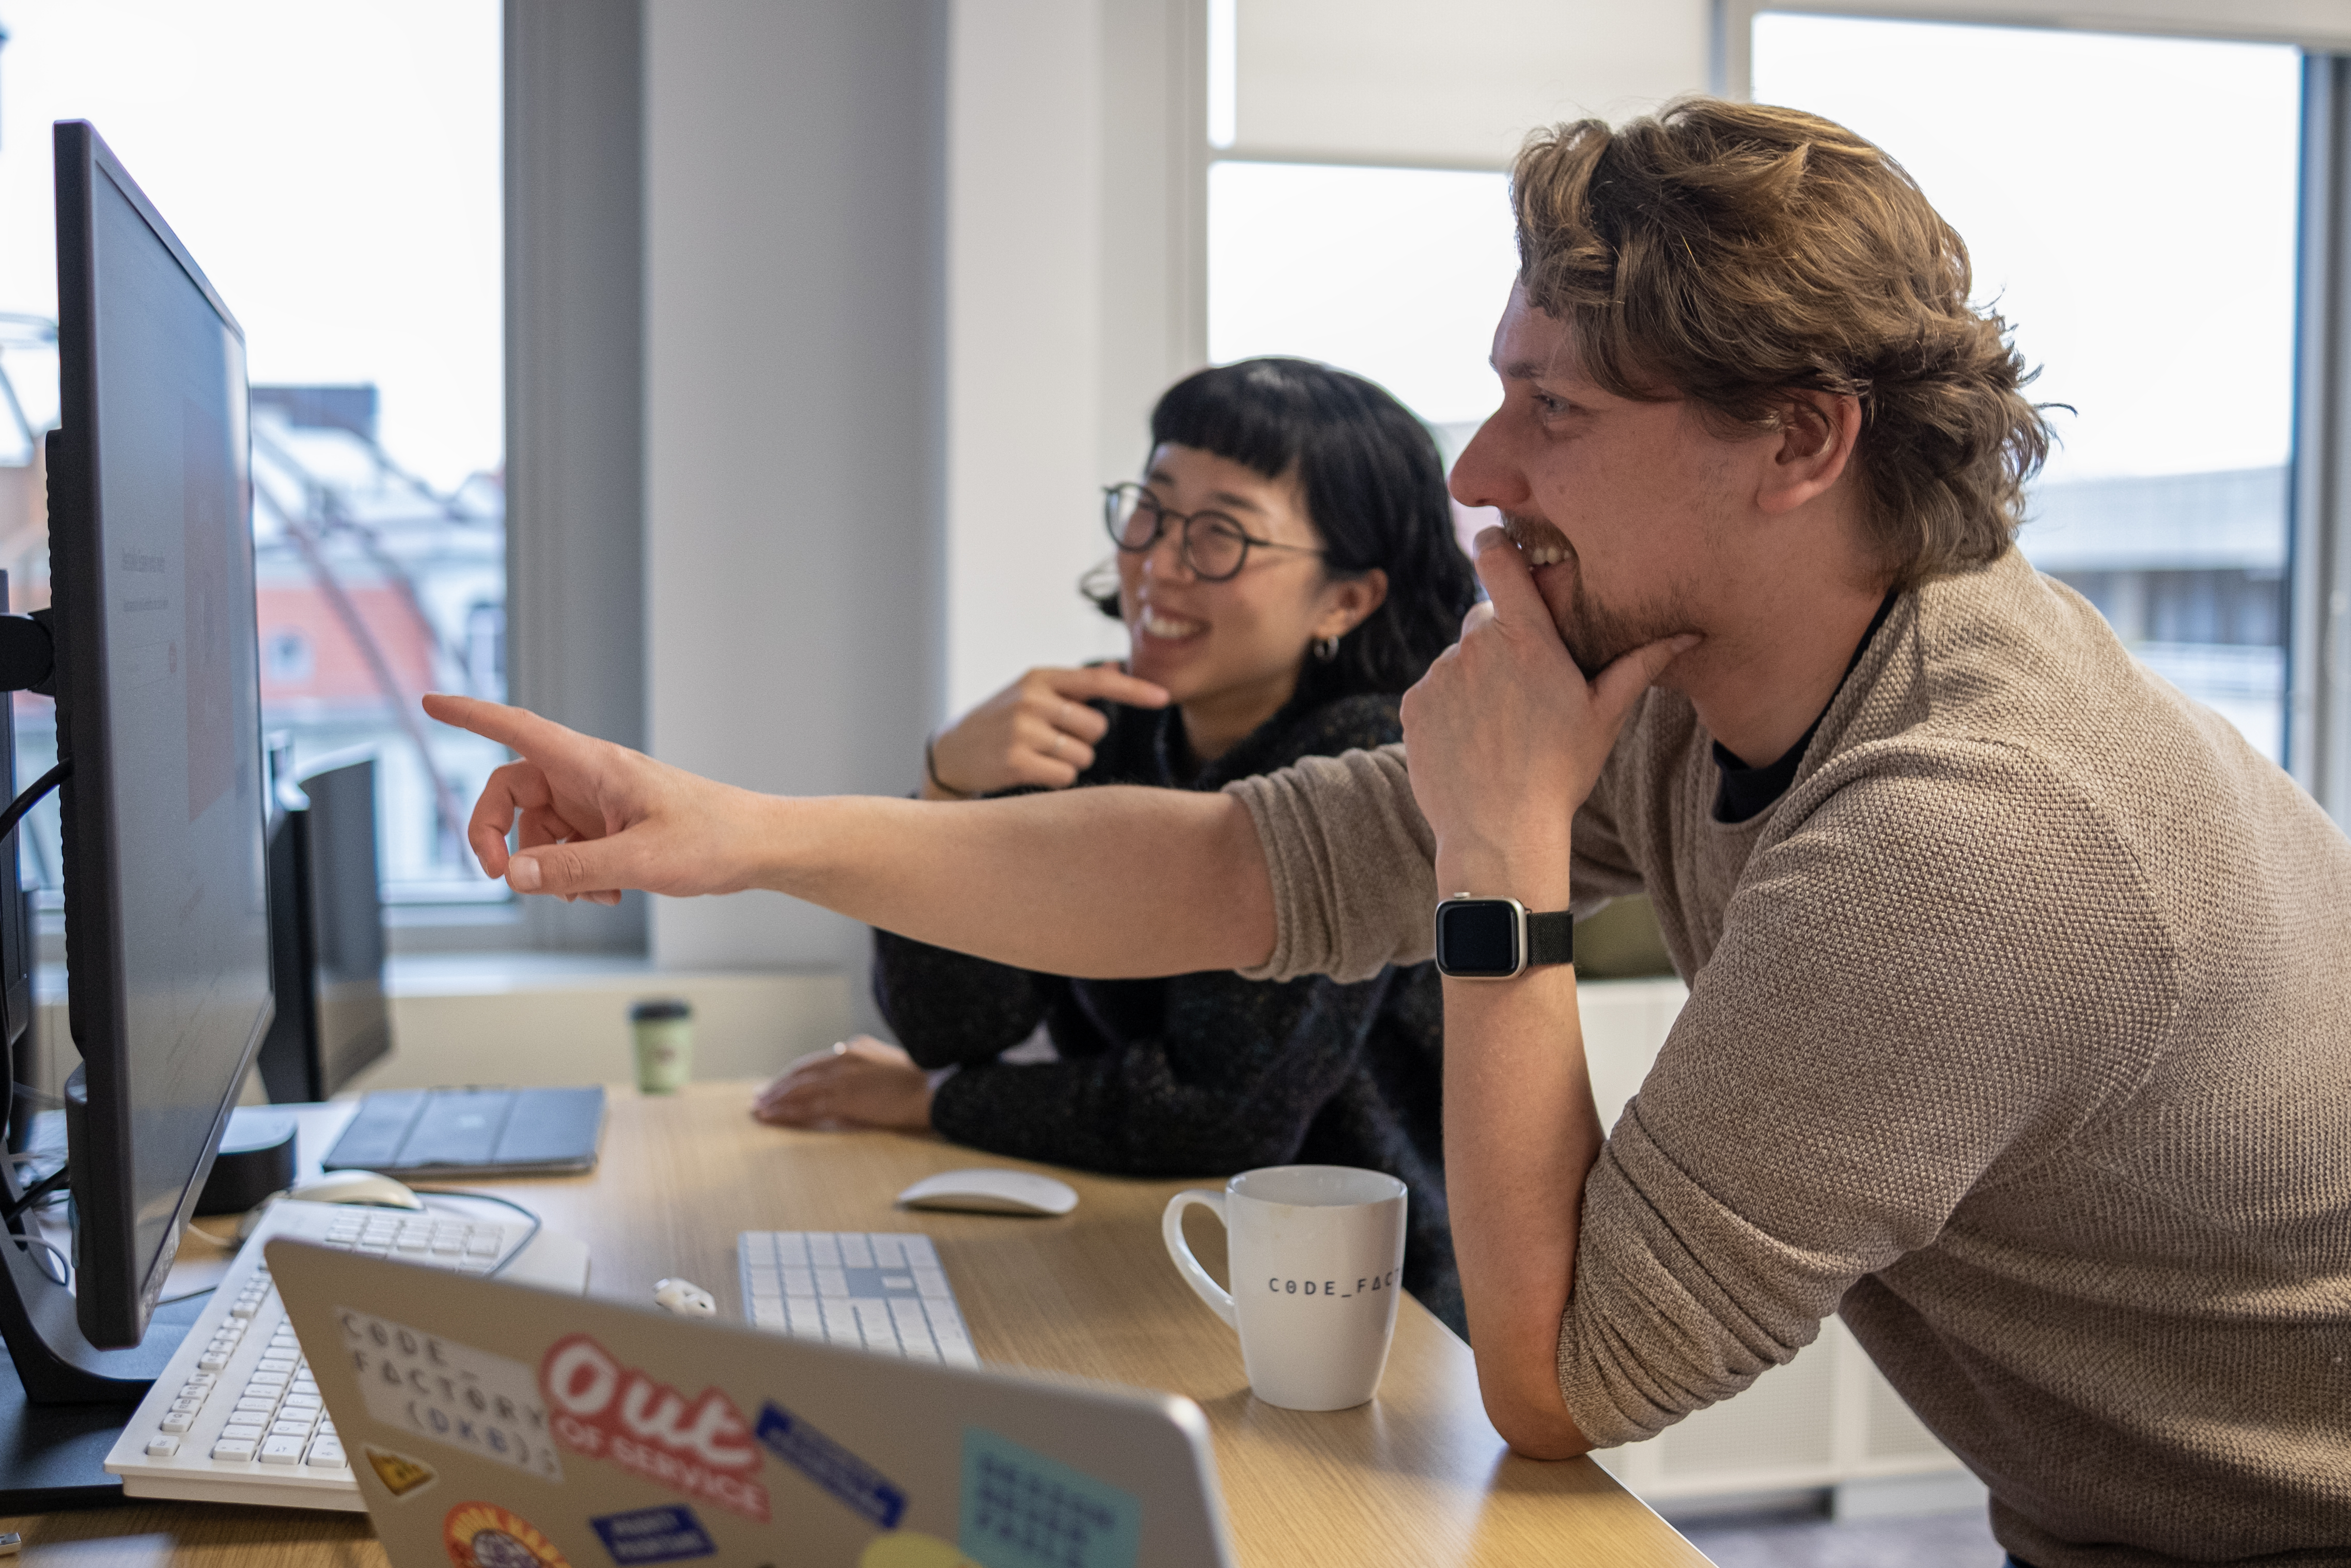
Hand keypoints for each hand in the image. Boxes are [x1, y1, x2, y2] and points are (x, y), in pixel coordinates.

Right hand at [422, 693, 773, 902]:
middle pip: (510, 792)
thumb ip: (574, 869)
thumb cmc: (714, 838)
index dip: (470, 715)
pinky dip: (572, 876)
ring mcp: (597, 804)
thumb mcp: (641, 860)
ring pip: (537, 830)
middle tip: (503, 878)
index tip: (430, 701)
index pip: (518, 729)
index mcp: (593, 764)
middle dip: (497, 835)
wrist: (757, 848)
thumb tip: (515, 875)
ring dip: (547, 868)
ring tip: (591, 894)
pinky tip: (608, 894)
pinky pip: (565, 850)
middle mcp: (588, 778)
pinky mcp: (609, 828)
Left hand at [752, 1037, 934, 1131]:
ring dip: (775, 1098)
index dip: (794, 1074)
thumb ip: (865, 1058)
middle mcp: (844, 1058)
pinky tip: (772, 1116)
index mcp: (855, 1050)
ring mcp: (843, 1078)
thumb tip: (847, 1052)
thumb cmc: (918, 1080)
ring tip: (759, 1109)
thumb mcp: (887, 1061)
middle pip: (801, 1072)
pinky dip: (785, 1111)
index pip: (815, 1063)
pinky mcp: (844, 1097)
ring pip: (798, 1088)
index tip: (780, 1082)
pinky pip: (806, 1105)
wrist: (933, 1089)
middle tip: (760, 1096)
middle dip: (778, 1085)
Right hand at [925, 665, 1168, 797]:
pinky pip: (1066, 775)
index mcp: (1040, 678)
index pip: (1097, 681)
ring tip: (1038, 754)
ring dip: (1069, 761)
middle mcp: (1032, 699)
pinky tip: (1032, 770)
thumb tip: (1117, 667)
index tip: (1163, 698)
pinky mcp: (1015, 761)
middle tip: (1052, 739)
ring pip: (1083, 754)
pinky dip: (1056, 778)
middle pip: (1097, 727)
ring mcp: (1022, 730)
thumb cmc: (1001, 721)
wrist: (952, 751)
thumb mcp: (1032, 692)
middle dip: (1084, 739)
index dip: (1134, 691)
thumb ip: (1075, 685)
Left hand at [1400, 528, 1696, 900]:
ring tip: (1500, 727)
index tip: (1497, 546)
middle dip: (1501, 641)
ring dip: (1475, 679)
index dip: (1495, 546)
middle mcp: (1475, 646)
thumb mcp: (1605, 716)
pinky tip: (1472, 742)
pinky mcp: (1413, 705)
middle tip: (1523, 688)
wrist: (1499, 833)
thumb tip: (1689, 634)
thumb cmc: (1561, 773)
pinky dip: (1448, 708)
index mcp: (1526, 638)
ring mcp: (1439, 675)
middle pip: (1483, 618)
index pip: (1497, 559)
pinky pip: (1432, 691)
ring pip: (1458, 659)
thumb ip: (1640, 665)